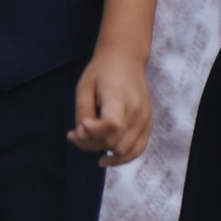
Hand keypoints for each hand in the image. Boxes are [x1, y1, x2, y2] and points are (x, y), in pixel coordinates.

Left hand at [69, 43, 152, 164]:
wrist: (125, 60)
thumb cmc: (101, 72)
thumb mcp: (84, 86)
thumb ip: (82, 111)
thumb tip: (81, 135)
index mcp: (120, 98)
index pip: (111, 124)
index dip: (93, 130)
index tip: (79, 124)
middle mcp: (136, 112)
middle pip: (115, 141)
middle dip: (90, 143)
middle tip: (73, 134)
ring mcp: (144, 120)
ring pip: (125, 150)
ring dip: (102, 150)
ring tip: (86, 141)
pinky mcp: (147, 124)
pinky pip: (137, 149)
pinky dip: (122, 158)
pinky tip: (105, 159)